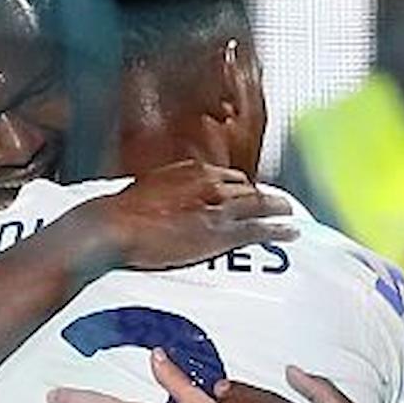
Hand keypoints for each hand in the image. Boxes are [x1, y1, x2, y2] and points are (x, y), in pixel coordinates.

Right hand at [77, 160, 295, 271]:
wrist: (112, 226)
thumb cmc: (119, 213)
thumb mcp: (145, 191)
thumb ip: (165, 193)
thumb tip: (166, 202)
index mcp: (190, 170)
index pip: (226, 176)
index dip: (240, 187)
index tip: (246, 193)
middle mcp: (208, 182)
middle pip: (246, 187)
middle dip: (262, 196)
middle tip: (276, 203)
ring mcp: (217, 206)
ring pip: (258, 204)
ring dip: (277, 208)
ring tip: (288, 212)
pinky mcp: (220, 231)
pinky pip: (258, 228)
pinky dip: (278, 229)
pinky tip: (292, 231)